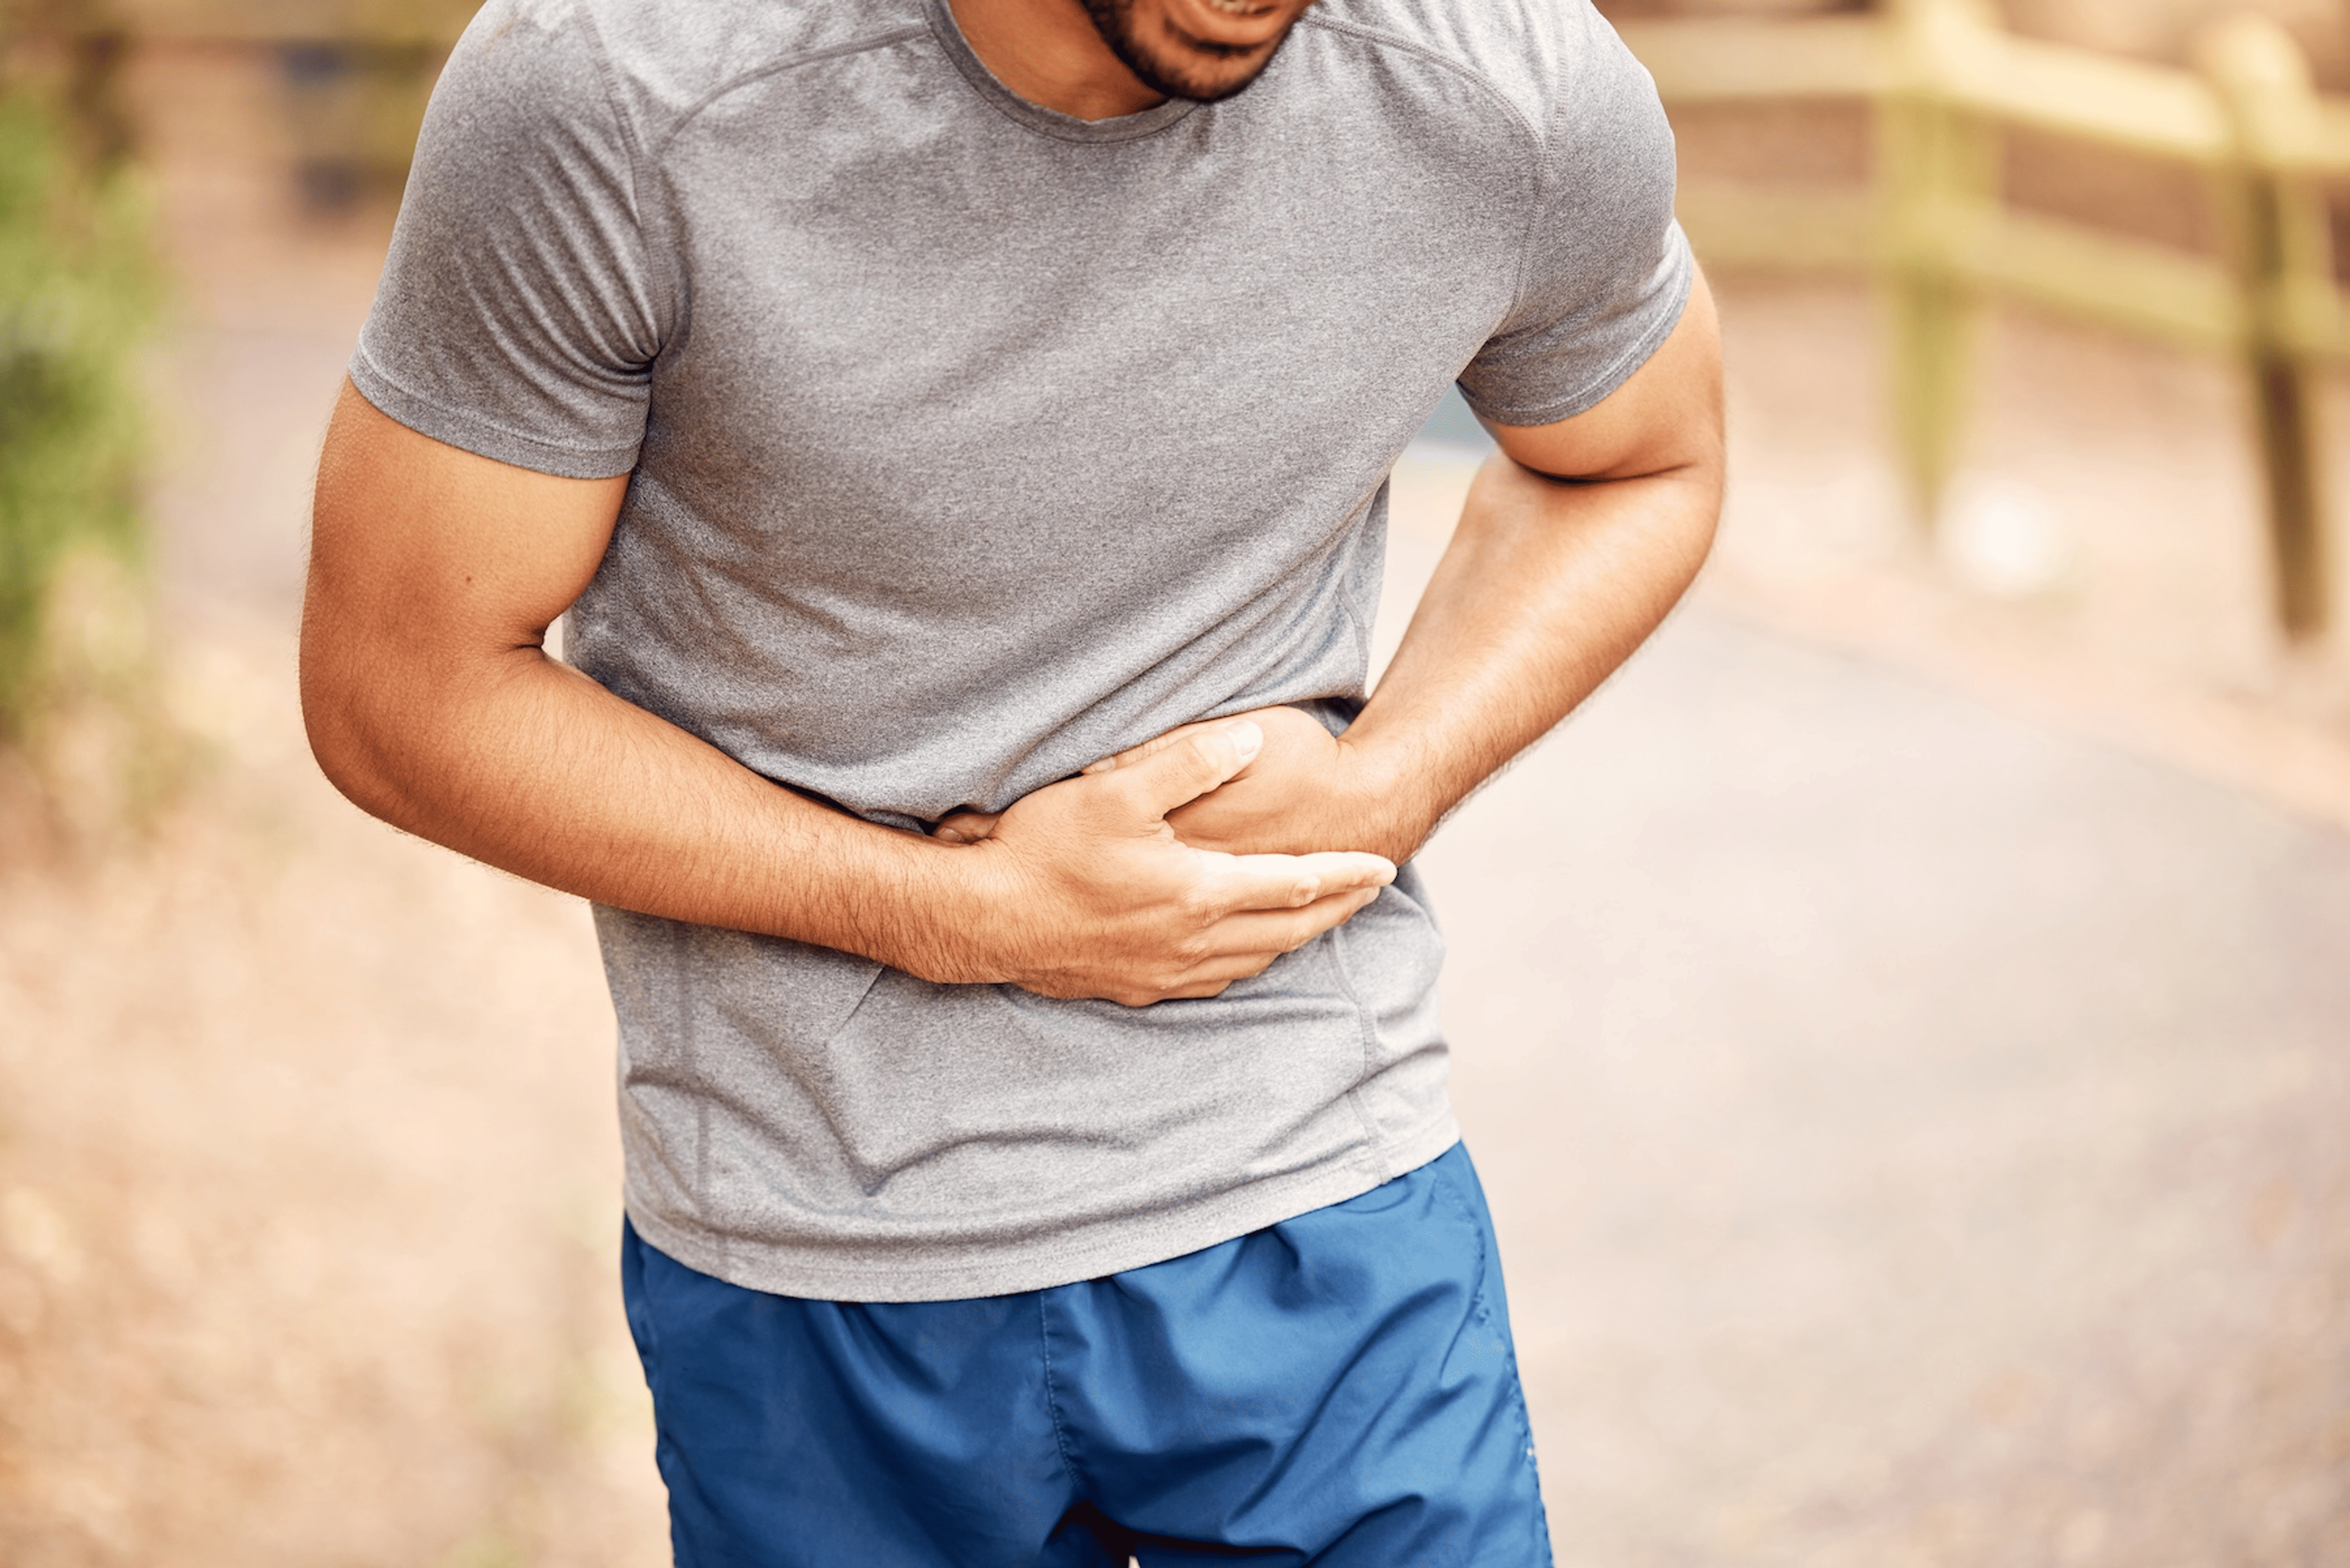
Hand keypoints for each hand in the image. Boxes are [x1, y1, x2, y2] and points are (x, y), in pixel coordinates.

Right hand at [932, 719, 1395, 1005]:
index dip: (1346, 875)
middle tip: (1370, 892)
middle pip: (1288, 930)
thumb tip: (1248, 741)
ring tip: (1319, 918)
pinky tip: (1244, 951)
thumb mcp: (1116, 791)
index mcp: (1198, 892)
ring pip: (1253, 961)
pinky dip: (1246, 962)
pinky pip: (1213, 982)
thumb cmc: (1043, 852)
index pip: (1296, 884)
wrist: (981, 919)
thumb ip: (1190, 762)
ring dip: (1294, 938)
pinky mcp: (1135, 988)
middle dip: (1336, 909)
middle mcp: (1192, 942)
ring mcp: (1164, 972)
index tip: (1384, 866)